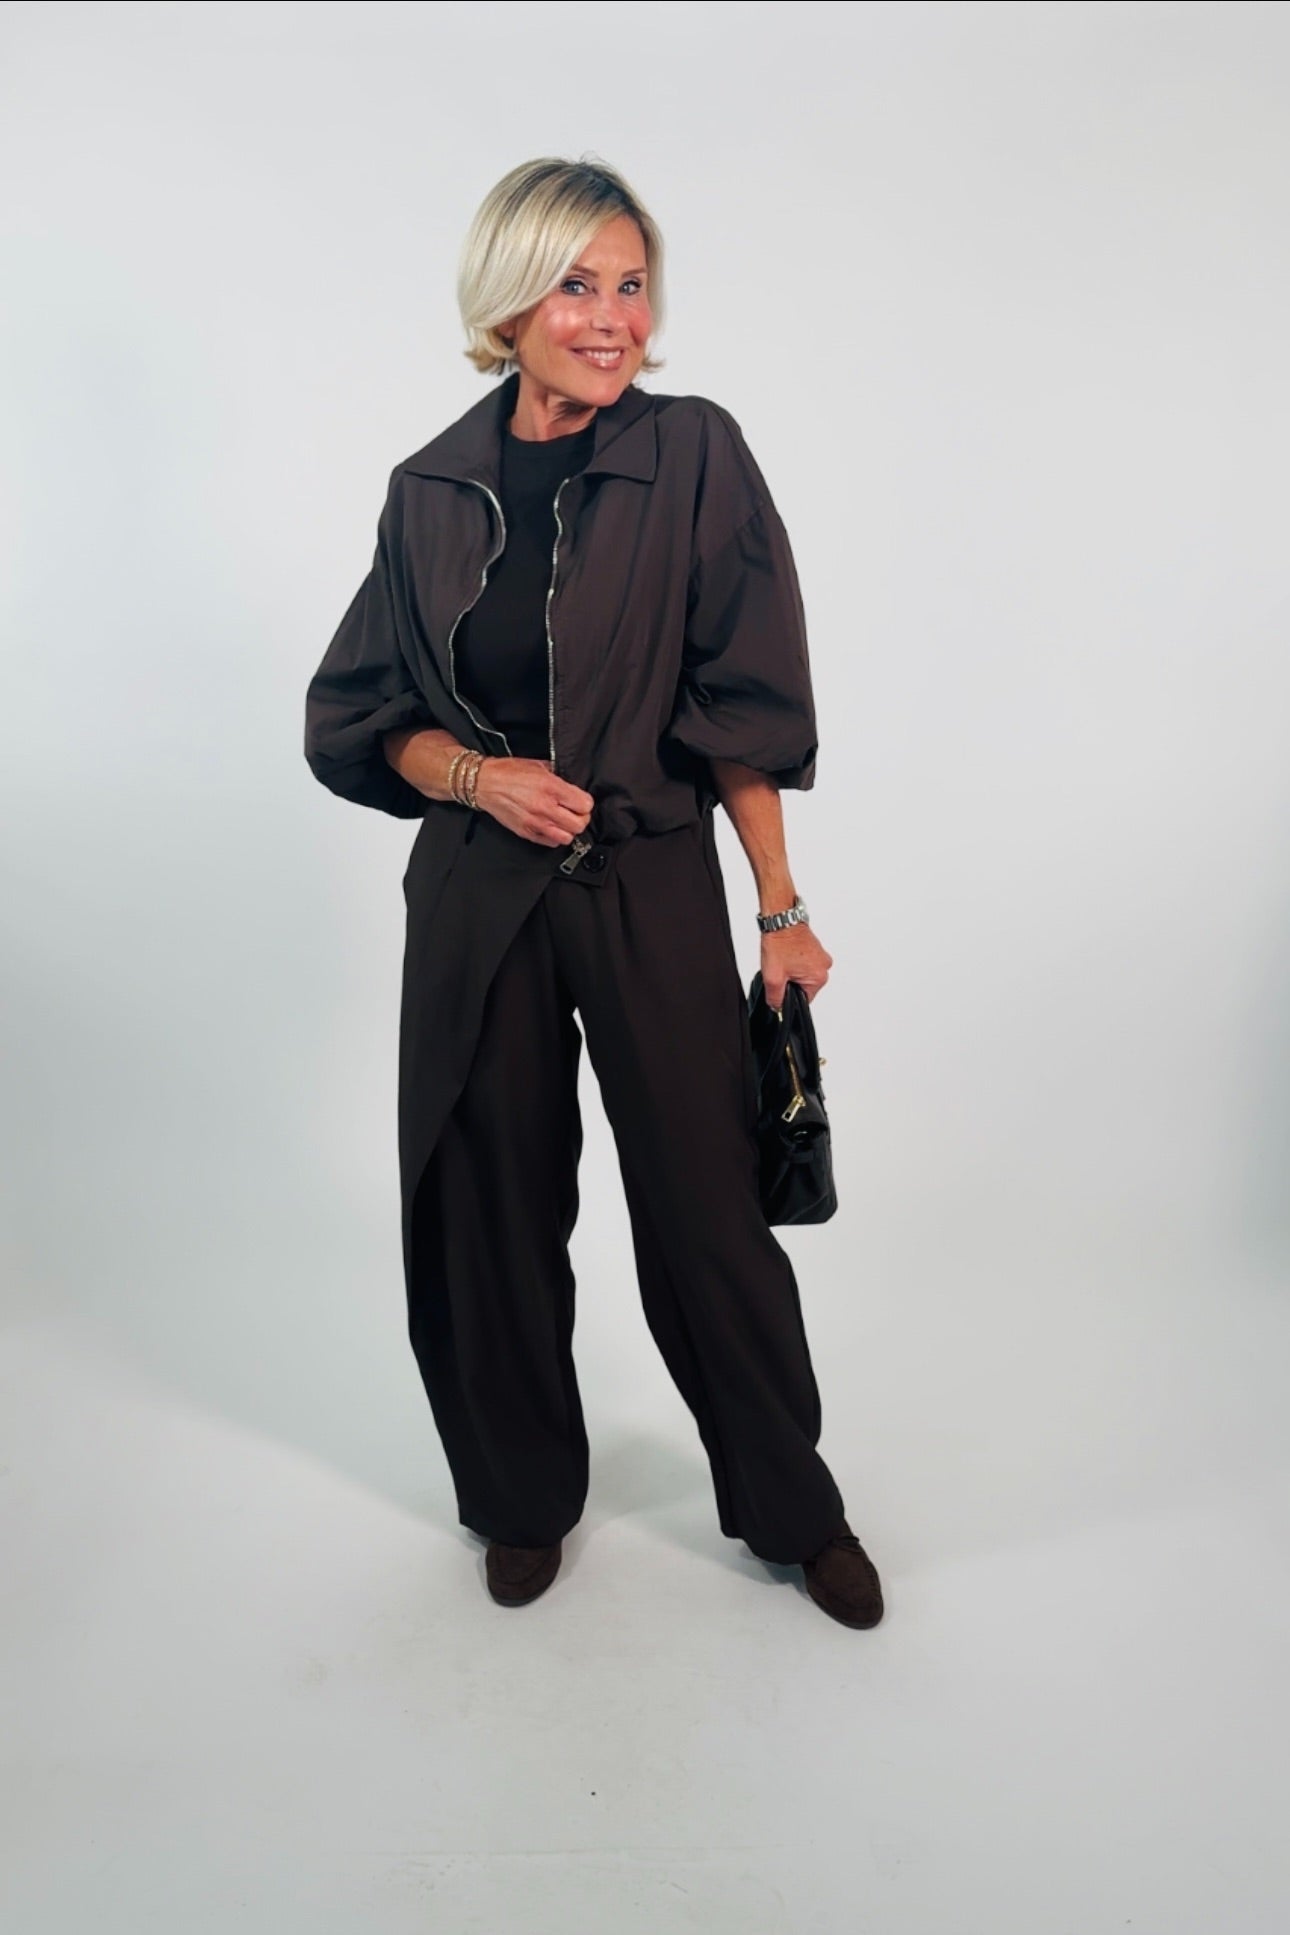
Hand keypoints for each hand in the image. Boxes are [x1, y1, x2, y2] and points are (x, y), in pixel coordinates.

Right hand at [474, 756, 594, 847]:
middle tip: (576, 813)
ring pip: (567, 838)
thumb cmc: (508, 772)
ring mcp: (535, 822)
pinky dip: (554, 837)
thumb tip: (572, 786)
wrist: (484, 783)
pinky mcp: (526, 832)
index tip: (581, 801)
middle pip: (579, 824)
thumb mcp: (539, 765)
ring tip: (564, 821)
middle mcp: (545, 807)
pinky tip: (551, 827)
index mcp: (551, 787)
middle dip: (581, 818)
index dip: (586, 803)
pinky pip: (550, 843)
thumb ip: (558, 777)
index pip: (585, 805)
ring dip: (568, 830)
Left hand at [760, 923, 831, 1009]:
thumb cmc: (780, 941)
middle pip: (804, 987)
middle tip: (780, 968)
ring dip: (791, 969)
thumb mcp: (773, 977)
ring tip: (783, 958)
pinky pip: (803, 962)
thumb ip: (775, 998)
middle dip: (790, 981)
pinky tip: (786, 952)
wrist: (780, 918)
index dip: (789, 995)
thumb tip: (777, 1008)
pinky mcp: (815, 948)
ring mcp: (821, 955)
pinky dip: (794, 960)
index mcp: (819, 976)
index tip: (782, 983)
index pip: (804, 1000)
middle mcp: (824, 966)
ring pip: (803, 974)